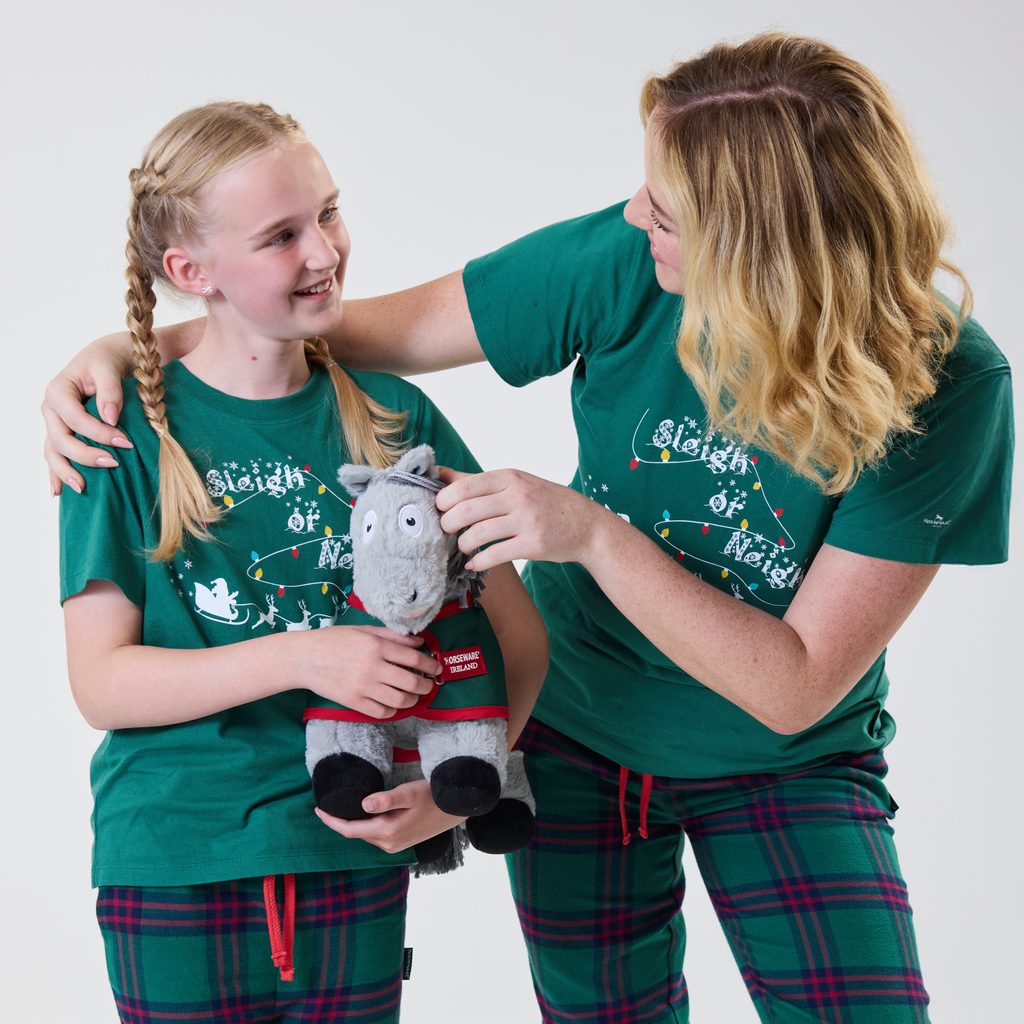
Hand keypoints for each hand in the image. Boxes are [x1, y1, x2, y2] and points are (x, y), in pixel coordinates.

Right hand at [43, 333, 132, 495]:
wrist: (110, 357)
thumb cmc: (110, 359)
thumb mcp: (109, 367)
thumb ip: (110, 391)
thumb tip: (110, 418)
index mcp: (58, 391)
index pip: (75, 419)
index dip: (98, 433)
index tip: (126, 442)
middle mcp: (51, 409)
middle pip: (60, 439)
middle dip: (84, 455)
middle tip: (113, 464)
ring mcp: (55, 423)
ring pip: (53, 451)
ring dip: (65, 471)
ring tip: (82, 488)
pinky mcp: (63, 432)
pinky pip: (55, 455)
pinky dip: (56, 473)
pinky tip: (58, 492)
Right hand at [299, 625, 440, 718]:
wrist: (305, 658)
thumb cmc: (335, 640)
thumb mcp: (364, 631)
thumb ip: (393, 636)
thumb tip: (420, 642)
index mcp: (376, 646)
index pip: (413, 658)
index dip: (430, 665)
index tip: (437, 668)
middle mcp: (373, 667)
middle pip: (411, 682)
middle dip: (426, 685)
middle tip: (428, 685)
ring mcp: (363, 687)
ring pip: (400, 700)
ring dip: (412, 700)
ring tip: (413, 696)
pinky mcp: (354, 702)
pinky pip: (382, 712)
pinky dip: (393, 710)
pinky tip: (393, 703)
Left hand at [314, 779, 464, 853]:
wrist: (456, 808)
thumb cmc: (433, 797)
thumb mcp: (409, 793)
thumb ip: (386, 799)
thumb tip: (363, 804)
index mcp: (387, 832)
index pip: (349, 830)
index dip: (331, 821)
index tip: (318, 809)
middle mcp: (388, 844)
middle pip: (356, 833)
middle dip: (340, 820)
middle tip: (328, 804)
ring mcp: (395, 846)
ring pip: (366, 834)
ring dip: (353, 823)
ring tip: (342, 807)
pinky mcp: (400, 842)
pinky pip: (375, 835)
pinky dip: (365, 825)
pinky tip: (363, 813)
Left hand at [436, 466, 602, 570]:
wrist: (586, 525)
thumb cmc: (545, 502)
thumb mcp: (515, 483)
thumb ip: (477, 481)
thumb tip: (439, 474)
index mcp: (510, 477)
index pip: (464, 486)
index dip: (444, 501)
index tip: (439, 510)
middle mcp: (518, 496)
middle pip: (466, 510)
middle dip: (447, 524)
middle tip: (446, 531)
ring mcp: (527, 520)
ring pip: (478, 533)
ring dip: (462, 544)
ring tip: (463, 546)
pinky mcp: (533, 545)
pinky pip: (495, 555)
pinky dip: (478, 562)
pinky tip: (474, 563)